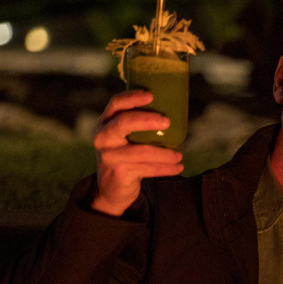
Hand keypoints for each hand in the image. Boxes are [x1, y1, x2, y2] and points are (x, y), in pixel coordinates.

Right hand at [89, 91, 183, 215]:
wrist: (111, 188)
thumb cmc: (124, 156)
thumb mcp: (124, 138)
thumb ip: (138, 126)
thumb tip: (172, 113)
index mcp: (106, 123)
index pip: (116, 104)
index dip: (132, 98)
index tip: (151, 95)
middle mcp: (103, 137)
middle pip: (124, 123)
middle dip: (147, 120)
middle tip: (167, 122)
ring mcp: (109, 155)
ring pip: (142, 151)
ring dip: (166, 154)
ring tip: (179, 156)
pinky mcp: (119, 172)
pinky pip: (148, 168)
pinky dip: (166, 168)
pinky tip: (178, 167)